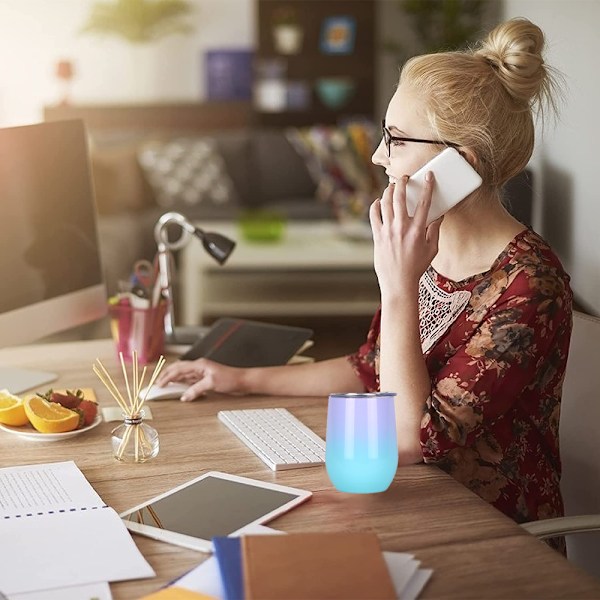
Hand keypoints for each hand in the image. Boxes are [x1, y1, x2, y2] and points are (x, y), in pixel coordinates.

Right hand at [155, 358, 246, 400]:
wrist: (242, 381)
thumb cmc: (230, 378)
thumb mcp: (212, 384)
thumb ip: (196, 390)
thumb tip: (184, 396)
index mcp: (199, 364)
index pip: (178, 369)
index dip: (167, 377)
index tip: (158, 385)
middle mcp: (199, 367)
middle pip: (178, 369)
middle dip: (166, 375)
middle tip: (157, 384)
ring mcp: (201, 373)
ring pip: (183, 375)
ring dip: (173, 380)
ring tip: (164, 386)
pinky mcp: (204, 379)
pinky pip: (189, 381)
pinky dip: (182, 385)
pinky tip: (178, 389)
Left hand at [369, 172, 441, 299]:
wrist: (398, 282)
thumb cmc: (416, 267)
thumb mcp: (432, 249)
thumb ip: (435, 231)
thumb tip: (438, 216)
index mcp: (418, 230)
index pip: (424, 203)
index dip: (428, 186)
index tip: (429, 176)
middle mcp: (401, 228)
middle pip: (400, 198)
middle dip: (402, 183)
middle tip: (404, 178)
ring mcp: (387, 231)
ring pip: (385, 203)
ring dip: (388, 191)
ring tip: (392, 187)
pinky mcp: (377, 236)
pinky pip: (373, 215)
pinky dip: (375, 206)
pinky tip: (378, 202)